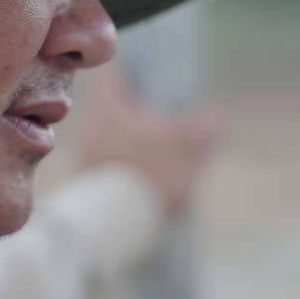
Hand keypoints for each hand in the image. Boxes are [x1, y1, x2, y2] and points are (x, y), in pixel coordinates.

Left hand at [80, 69, 217, 215]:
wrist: (121, 225)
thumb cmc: (153, 175)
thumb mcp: (188, 147)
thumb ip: (202, 127)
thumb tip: (214, 115)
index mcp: (109, 111)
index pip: (110, 78)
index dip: (128, 73)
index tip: (146, 78)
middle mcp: (91, 131)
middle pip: (111, 111)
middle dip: (135, 116)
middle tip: (160, 121)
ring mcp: (85, 159)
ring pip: (109, 141)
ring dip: (130, 145)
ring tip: (157, 157)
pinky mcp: (88, 186)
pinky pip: (106, 167)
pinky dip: (124, 168)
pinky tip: (145, 182)